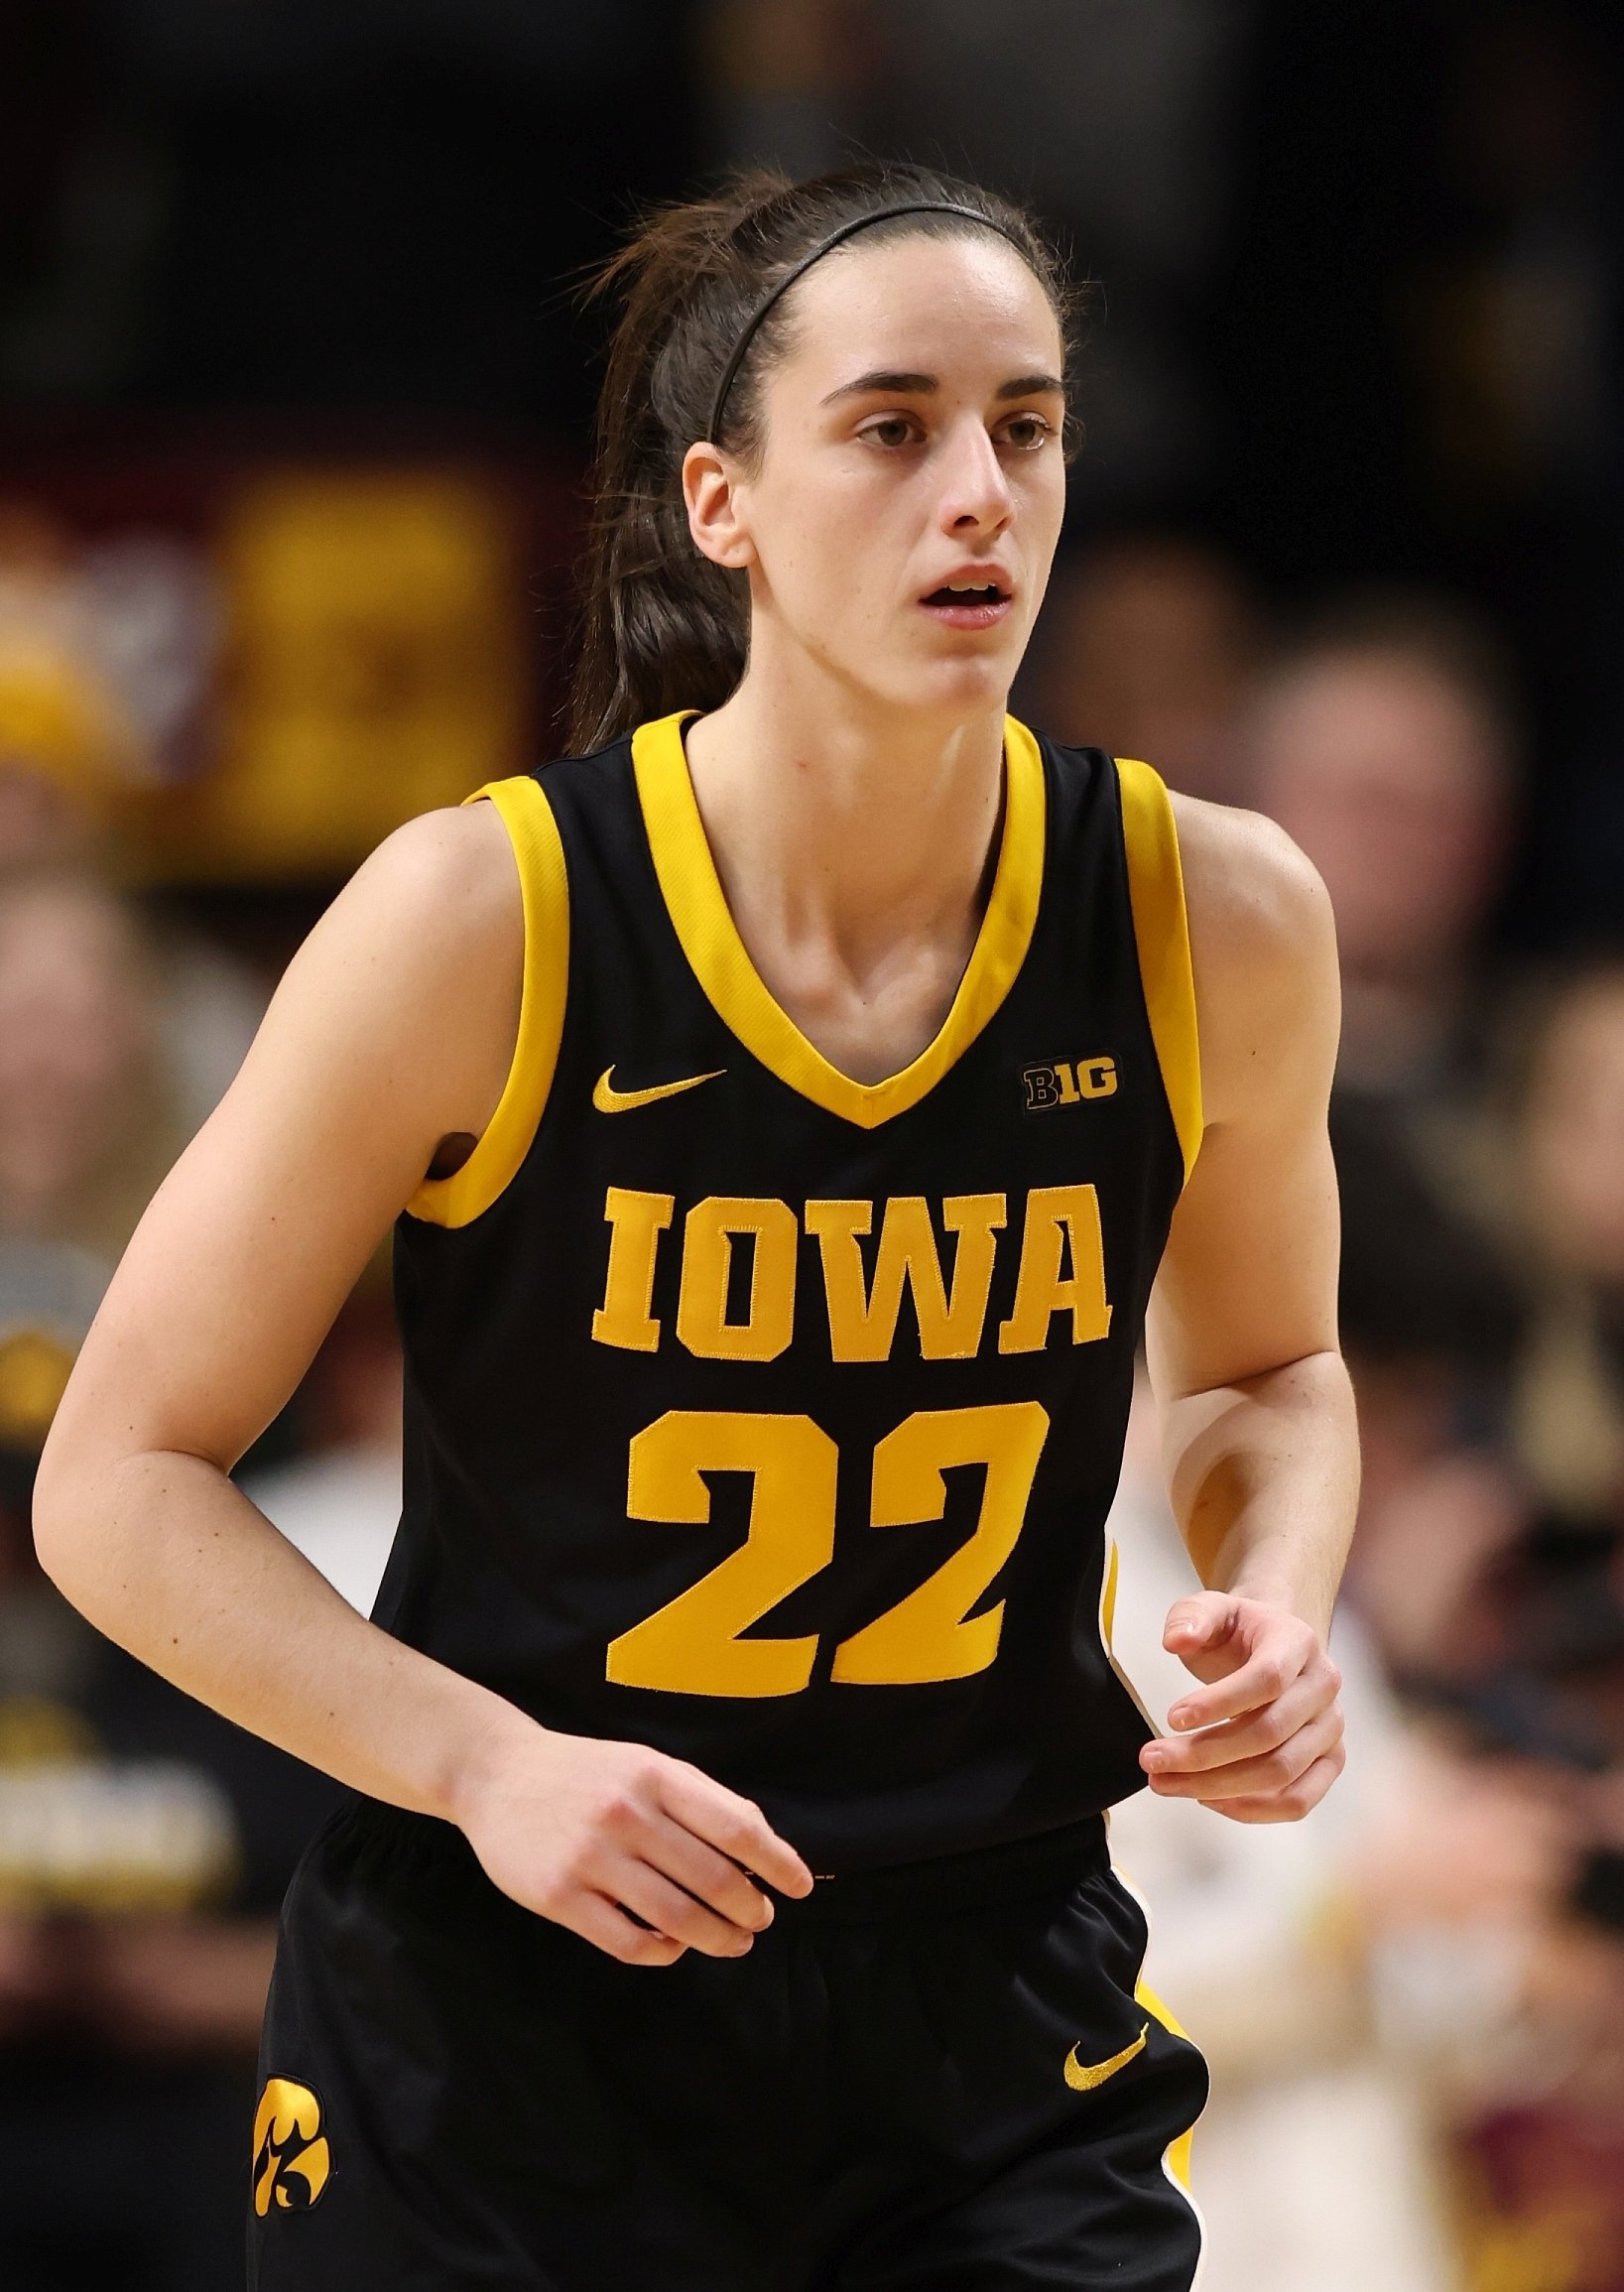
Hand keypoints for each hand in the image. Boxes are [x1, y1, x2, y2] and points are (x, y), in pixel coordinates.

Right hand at [453, 1712, 813, 1965]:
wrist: (495, 1774)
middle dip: (750, 1909)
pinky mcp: (559, 1897)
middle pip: (712, 1879)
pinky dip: (663, 1952)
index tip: (800, 1886)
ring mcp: (590, 1858)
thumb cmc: (588, 1773)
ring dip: (717, 1938)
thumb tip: (764, 1848)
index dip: (778, 1862)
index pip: (736, 1827)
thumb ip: (700, 1800)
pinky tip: (675, 1947)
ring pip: (676, 1917)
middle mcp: (627, 1815)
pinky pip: (627, 1942)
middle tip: (762, 1921)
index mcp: (656, 1776)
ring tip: (734, 1942)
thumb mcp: (646, 1765)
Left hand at [1138, 1590, 1344, 1822]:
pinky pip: (1297, 1801)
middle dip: (1204, 1754)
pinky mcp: (1329, 1762)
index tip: (1171, 1717)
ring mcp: (1331, 1729)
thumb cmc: (1238, 1632)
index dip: (1219, 1702)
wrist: (1273, 1647)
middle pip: (1270, 1734)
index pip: (1267, 1679)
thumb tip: (1177, 1640)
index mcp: (1298, 1642)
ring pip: (1281, 1773)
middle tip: (1151, 1760)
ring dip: (1218, 1786)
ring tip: (1165, 1782)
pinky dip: (1250, 1809)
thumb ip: (1190, 1617)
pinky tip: (1205, 1798)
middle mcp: (1324, 1687)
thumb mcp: (1210, 1609)